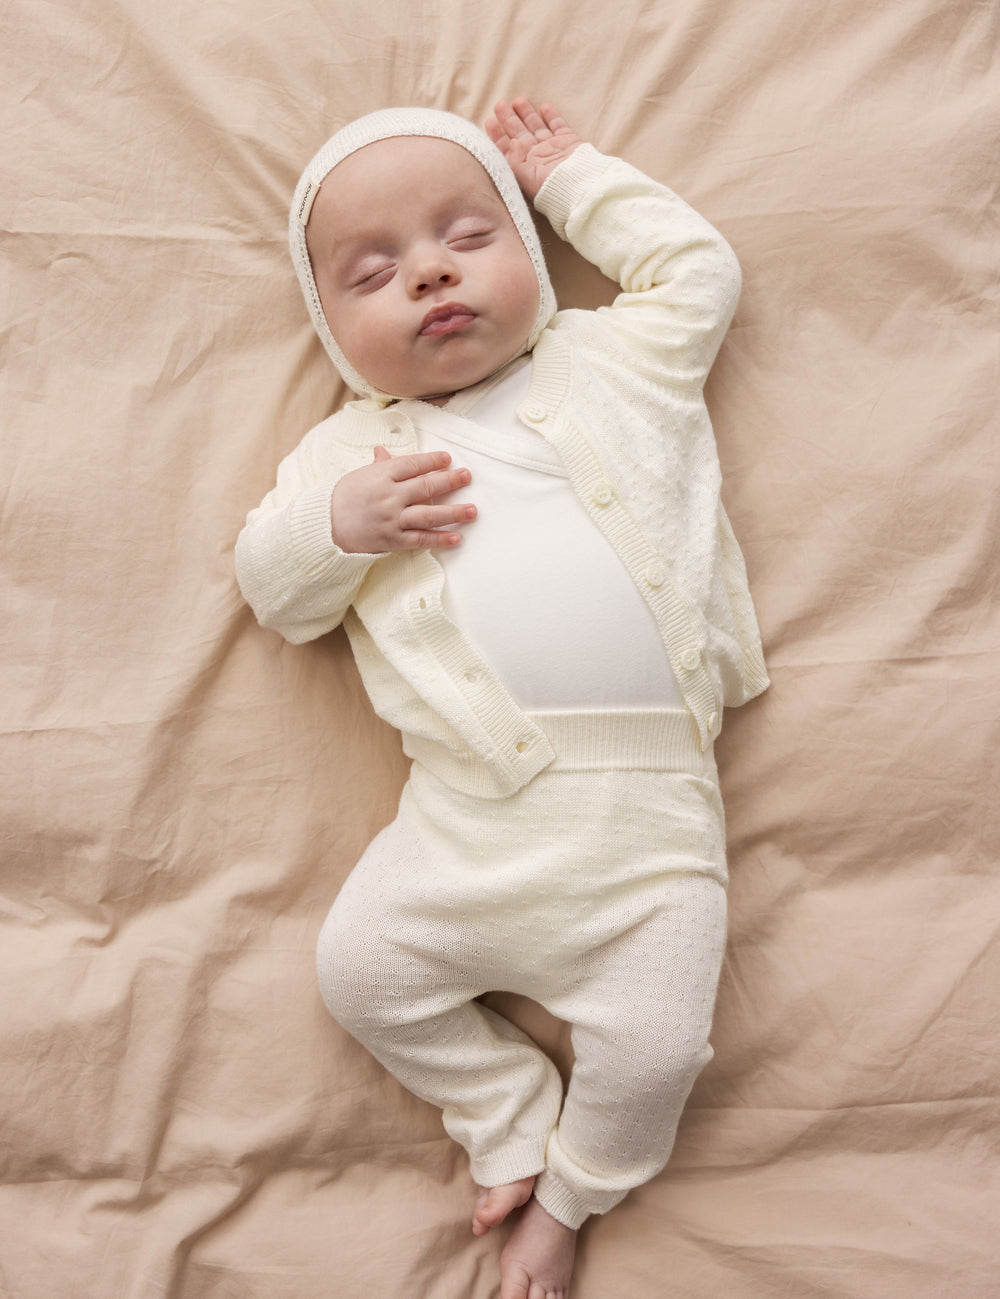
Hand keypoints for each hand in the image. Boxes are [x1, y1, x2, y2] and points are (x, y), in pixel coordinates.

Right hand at [330, 446, 475, 553]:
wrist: (325, 526)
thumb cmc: (344, 497)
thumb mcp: (361, 476)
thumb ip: (380, 465)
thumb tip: (385, 450)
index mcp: (381, 475)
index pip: (412, 465)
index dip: (432, 461)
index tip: (448, 459)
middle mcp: (390, 497)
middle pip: (426, 487)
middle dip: (450, 481)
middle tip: (467, 477)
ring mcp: (393, 519)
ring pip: (429, 515)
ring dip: (453, 513)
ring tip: (473, 511)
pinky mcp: (393, 540)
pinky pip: (421, 539)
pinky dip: (440, 539)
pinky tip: (457, 538)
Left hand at [485, 97, 583, 201]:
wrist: (579, 186)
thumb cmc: (550, 187)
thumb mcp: (526, 177)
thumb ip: (515, 160)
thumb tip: (512, 142)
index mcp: (524, 166)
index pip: (507, 148)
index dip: (498, 135)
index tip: (490, 121)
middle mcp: (537, 156)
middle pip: (520, 134)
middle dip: (509, 119)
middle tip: (500, 104)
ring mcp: (553, 148)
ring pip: (537, 127)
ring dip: (527, 114)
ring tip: (518, 100)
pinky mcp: (568, 141)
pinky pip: (558, 125)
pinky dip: (552, 116)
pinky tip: (544, 106)